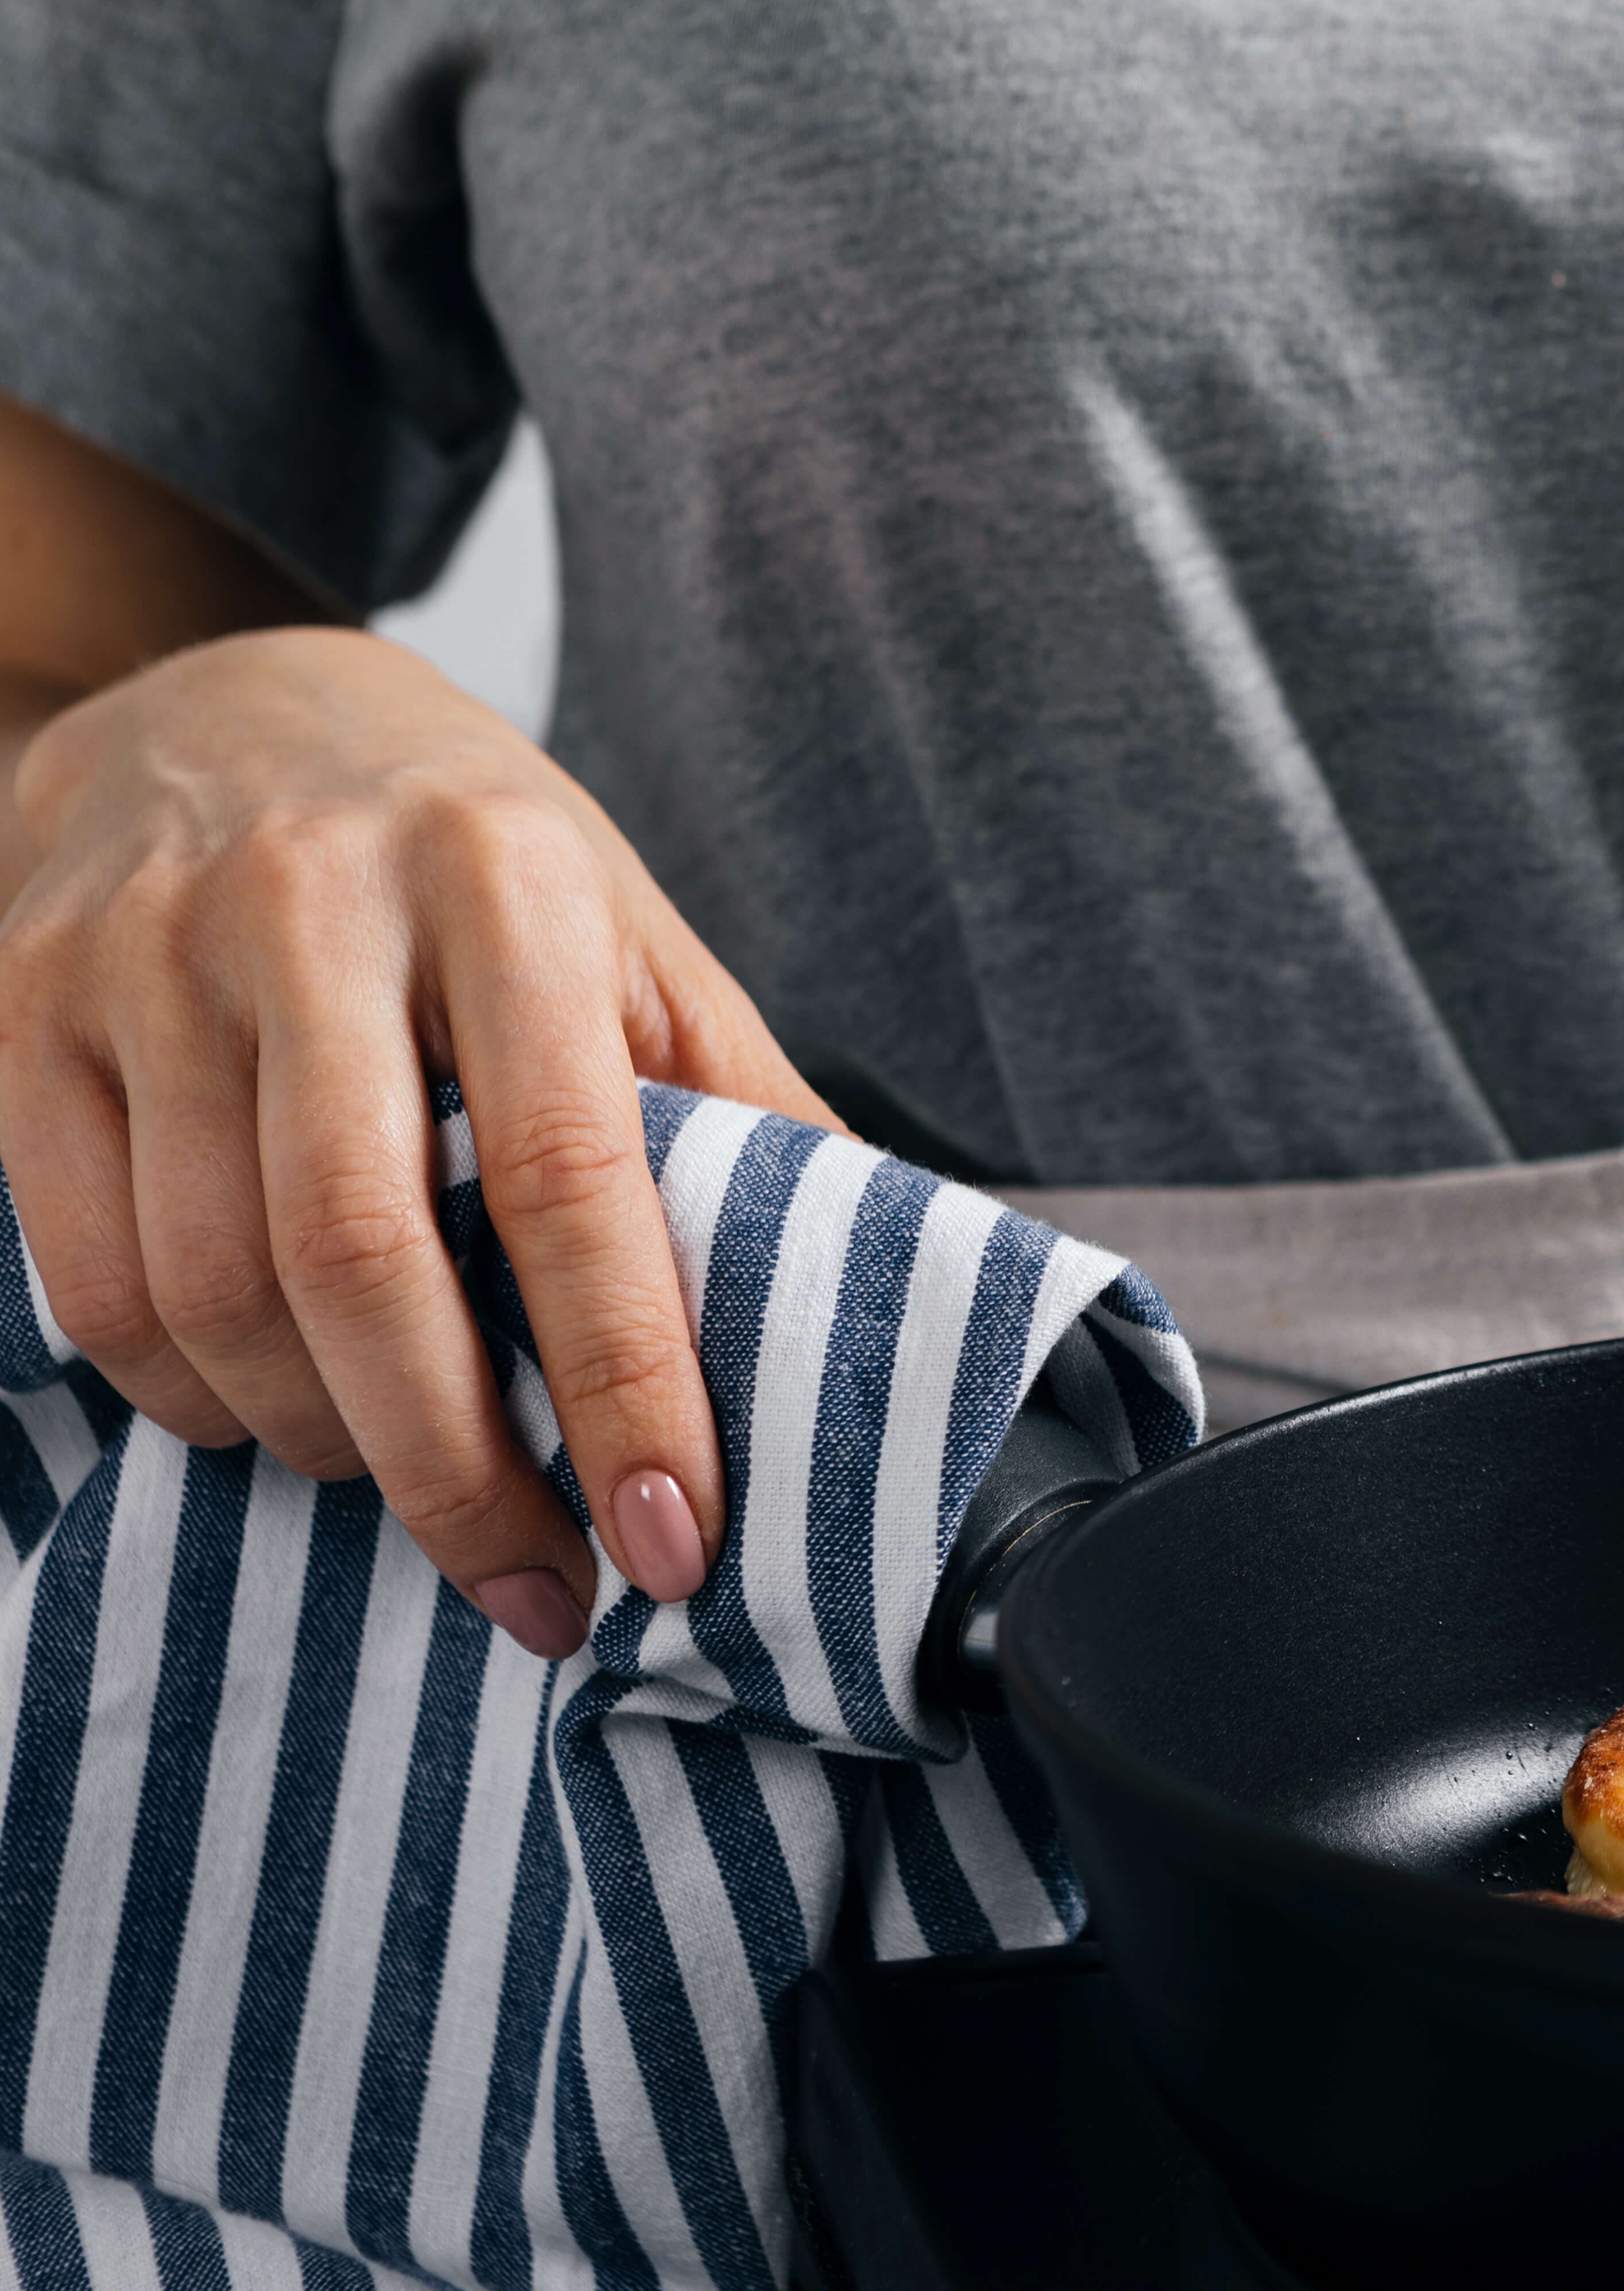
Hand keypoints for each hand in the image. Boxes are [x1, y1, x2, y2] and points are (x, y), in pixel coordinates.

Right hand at [0, 628, 839, 1650]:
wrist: (230, 700)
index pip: (571, 1184)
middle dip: (459, 1473)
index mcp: (507, 886)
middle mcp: (311, 908)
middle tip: (540, 1590)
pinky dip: (189, 1396)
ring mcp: (141, 960)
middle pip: (364, 1264)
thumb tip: (872, 1292)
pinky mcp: (17, 1015)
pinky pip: (94, 1280)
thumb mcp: (636, 939)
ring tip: (414, 1486)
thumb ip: (746, 1107)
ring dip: (326, 1445)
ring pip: (213, 1294)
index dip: (625, 1389)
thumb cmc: (470, 857)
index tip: (672, 1540)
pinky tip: (271, 1414)